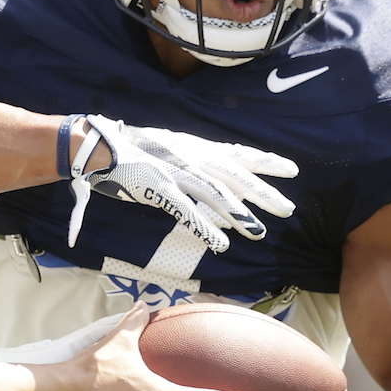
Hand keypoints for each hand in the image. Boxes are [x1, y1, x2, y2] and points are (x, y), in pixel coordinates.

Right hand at [62, 115, 296, 250]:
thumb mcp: (171, 147)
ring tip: (259, 232)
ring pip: (215, 194)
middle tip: (288, 209)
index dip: (265, 161)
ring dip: (239, 214)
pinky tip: (220, 243)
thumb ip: (194, 161)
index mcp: (196, 147)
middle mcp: (191, 157)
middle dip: (263, 193)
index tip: (291, 169)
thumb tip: (215, 176)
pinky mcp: (157, 188)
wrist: (99, 146)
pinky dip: (204, 227)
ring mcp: (175, 172)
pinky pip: (185, 210)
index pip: (238, 153)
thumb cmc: (134, 150)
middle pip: (234, 176)